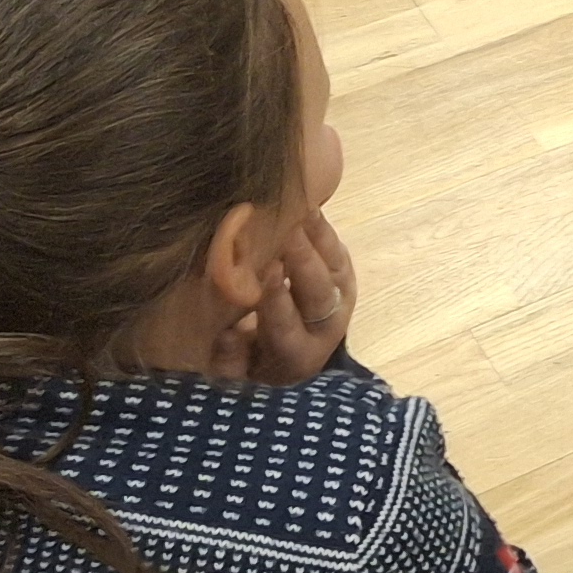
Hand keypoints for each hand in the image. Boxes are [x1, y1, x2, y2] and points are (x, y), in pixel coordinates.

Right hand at [243, 205, 357, 384]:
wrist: (289, 345)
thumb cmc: (250, 358)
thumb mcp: (234, 369)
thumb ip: (227, 358)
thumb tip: (228, 335)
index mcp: (295, 356)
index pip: (287, 329)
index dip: (277, 302)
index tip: (268, 272)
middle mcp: (326, 328)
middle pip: (318, 294)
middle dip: (302, 261)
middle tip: (284, 231)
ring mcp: (341, 297)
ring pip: (333, 267)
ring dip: (315, 238)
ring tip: (296, 208)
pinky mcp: (345, 273)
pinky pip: (337, 247)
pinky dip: (321, 227)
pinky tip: (305, 203)